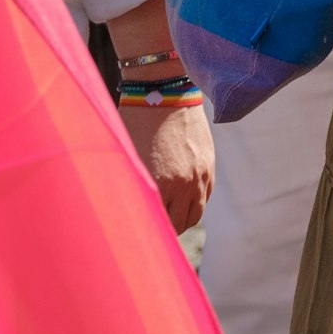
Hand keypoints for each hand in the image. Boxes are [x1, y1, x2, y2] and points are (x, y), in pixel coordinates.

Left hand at [119, 95, 213, 234]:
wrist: (165, 95)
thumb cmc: (136, 126)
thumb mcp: (128, 160)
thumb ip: (131, 188)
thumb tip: (124, 211)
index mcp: (158, 185)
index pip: (156, 225)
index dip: (147, 233)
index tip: (138, 238)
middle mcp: (182, 185)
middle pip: (177, 226)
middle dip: (165, 232)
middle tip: (152, 233)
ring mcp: (198, 176)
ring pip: (194, 216)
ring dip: (182, 222)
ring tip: (168, 222)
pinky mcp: (208, 166)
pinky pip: (204, 198)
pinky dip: (194, 206)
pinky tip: (181, 204)